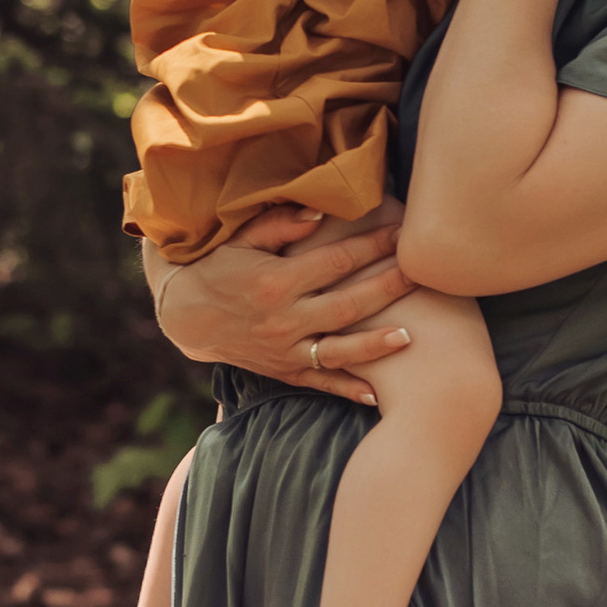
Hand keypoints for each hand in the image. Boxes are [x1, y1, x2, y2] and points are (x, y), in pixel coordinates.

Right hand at [148, 204, 414, 404]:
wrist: (184, 315)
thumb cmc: (216, 268)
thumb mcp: (241, 239)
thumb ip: (281, 225)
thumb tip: (320, 213)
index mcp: (275, 282)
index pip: (337, 262)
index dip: (372, 246)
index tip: (401, 233)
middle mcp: (284, 320)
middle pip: (349, 304)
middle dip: (389, 287)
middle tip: (421, 273)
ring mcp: (284, 350)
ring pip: (340, 350)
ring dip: (376, 344)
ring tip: (410, 335)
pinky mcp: (283, 370)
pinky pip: (320, 381)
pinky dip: (347, 389)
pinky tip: (375, 394)